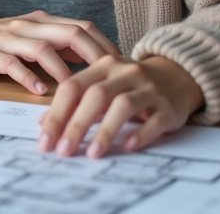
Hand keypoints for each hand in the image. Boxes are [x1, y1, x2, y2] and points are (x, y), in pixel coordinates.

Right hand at [0, 10, 120, 95]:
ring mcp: (8, 39)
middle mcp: (27, 26)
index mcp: (40, 21)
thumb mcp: (25, 38)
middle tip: (112, 79)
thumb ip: (54, 45)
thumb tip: (88, 60)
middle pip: (70, 33)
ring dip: (64, 70)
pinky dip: (28, 77)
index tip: (122, 66)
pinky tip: (40, 92)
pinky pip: (12, 64)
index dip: (105, 44)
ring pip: (43, 48)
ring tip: (79, 90)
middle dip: (95, 56)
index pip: (82, 26)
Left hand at [37, 55, 202, 158]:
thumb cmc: (130, 84)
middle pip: (95, 96)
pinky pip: (154, 120)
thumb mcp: (102, 84)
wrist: (176, 76)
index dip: (56, 114)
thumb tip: (43, 123)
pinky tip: (127, 146)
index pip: (73, 87)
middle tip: (62, 151)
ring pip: (123, 106)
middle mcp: (125, 72)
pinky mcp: (168, 106)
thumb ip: (75, 100)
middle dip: (76, 125)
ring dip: (105, 131)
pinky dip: (140, 134)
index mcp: (103, 65)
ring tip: (92, 154)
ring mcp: (148, 87)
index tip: (45, 141)